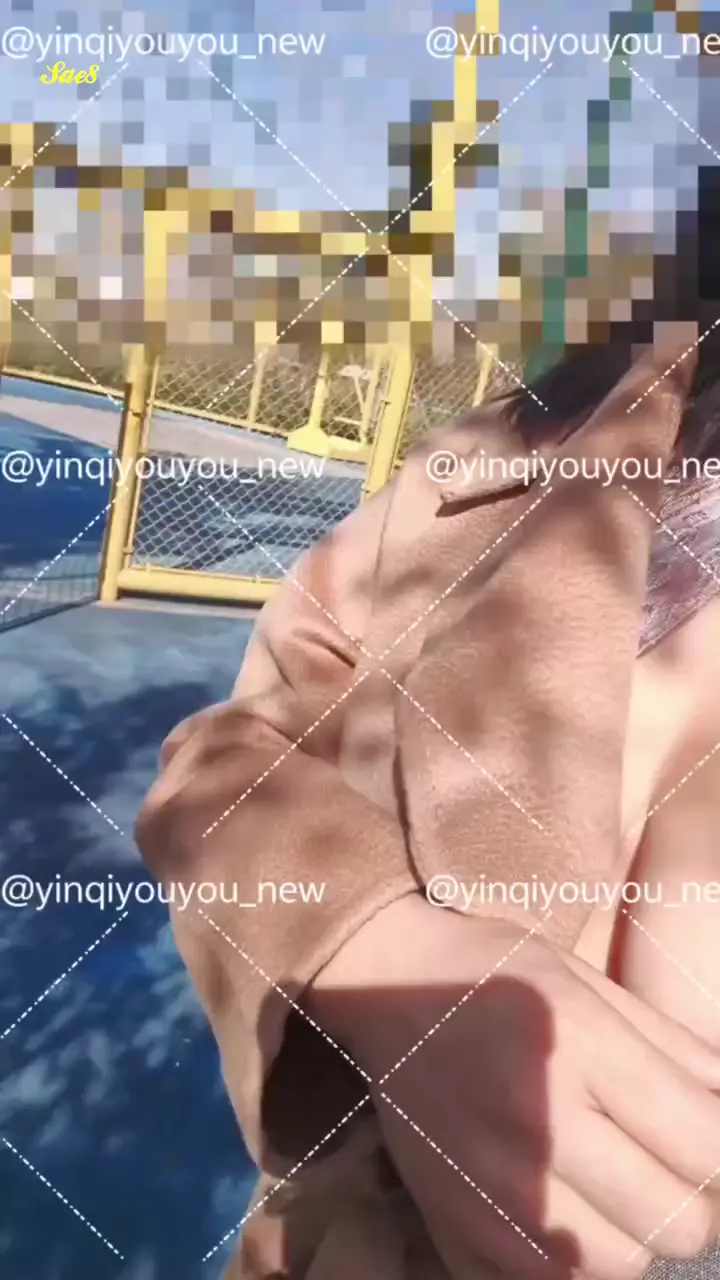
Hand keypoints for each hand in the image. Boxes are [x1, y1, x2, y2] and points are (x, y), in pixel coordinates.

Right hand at [309, 896, 719, 1278]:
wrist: (384, 985)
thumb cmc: (499, 973)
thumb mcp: (595, 985)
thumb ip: (682, 1054)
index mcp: (579, 1047)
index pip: (706, 1147)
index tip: (702, 1131)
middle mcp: (536, 1129)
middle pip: (675, 1224)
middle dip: (688, 1194)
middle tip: (657, 1156)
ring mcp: (489, 1193)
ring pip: (619, 1269)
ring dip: (630, 1232)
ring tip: (602, 1179)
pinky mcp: (453, 1232)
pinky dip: (567, 1259)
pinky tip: (553, 1204)